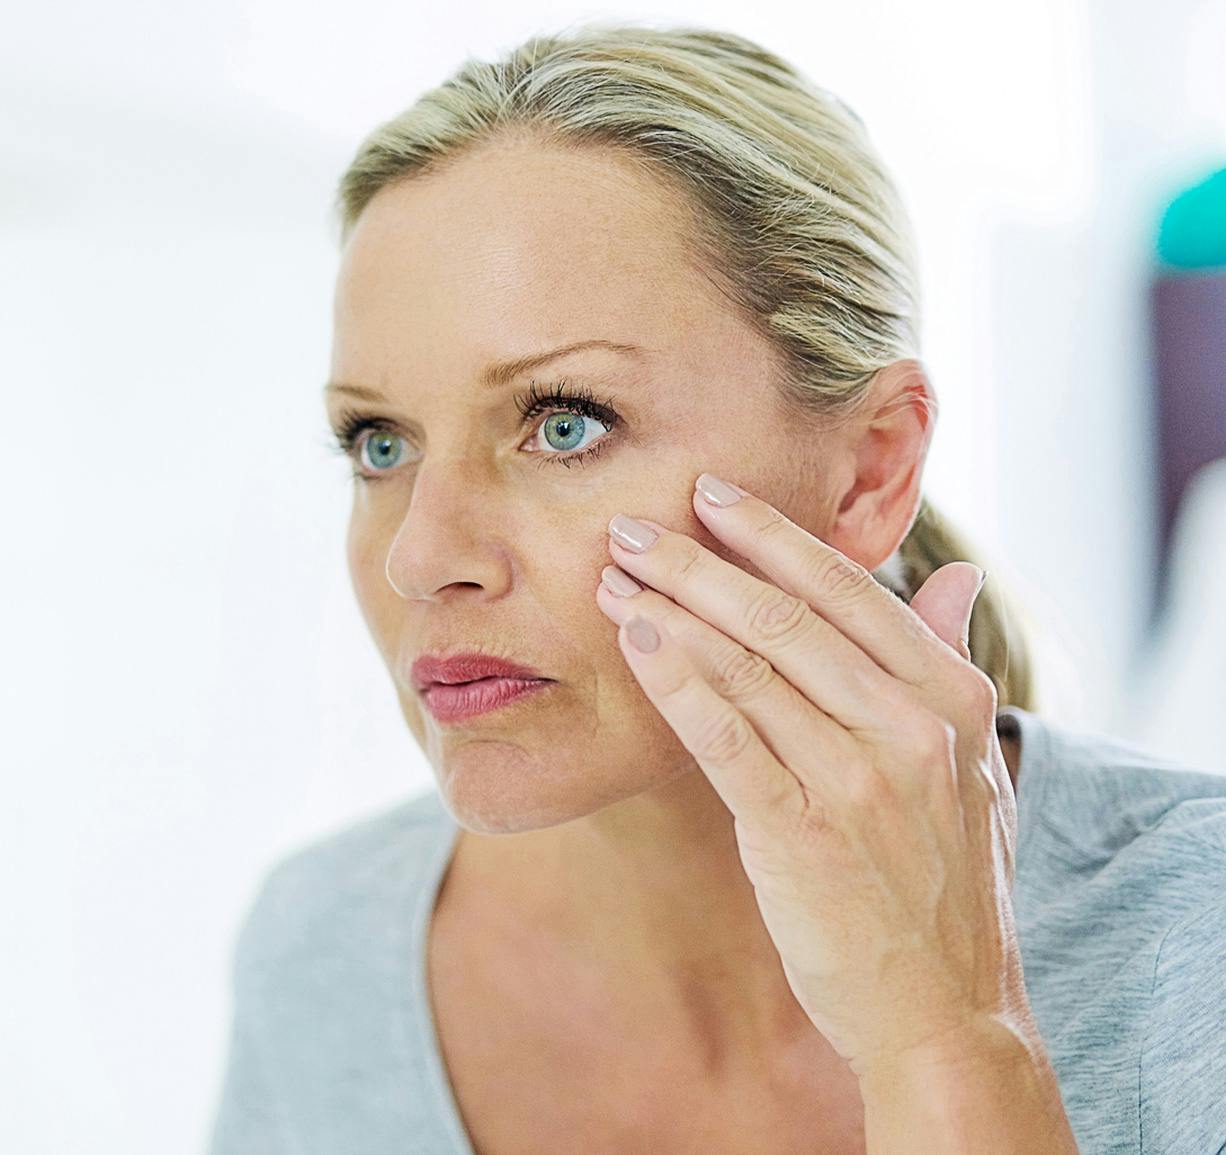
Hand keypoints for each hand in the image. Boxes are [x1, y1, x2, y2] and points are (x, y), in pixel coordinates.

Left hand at [595, 472, 1026, 1078]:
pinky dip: (677, 682)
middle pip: (783, 617)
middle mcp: (909, 725)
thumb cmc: (947, 879)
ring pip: (748, 666)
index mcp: (951, 695)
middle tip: (631, 524)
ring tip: (612, 576)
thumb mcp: (976, 762)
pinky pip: (727, 738)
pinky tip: (636, 641)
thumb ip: (950, 660)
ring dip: (670, 610)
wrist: (947, 1009)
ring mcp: (857, 779)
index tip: (711, 493)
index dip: (772, 534)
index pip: (847, 589)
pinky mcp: (801, 834)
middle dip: (696, 560)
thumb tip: (958, 574)